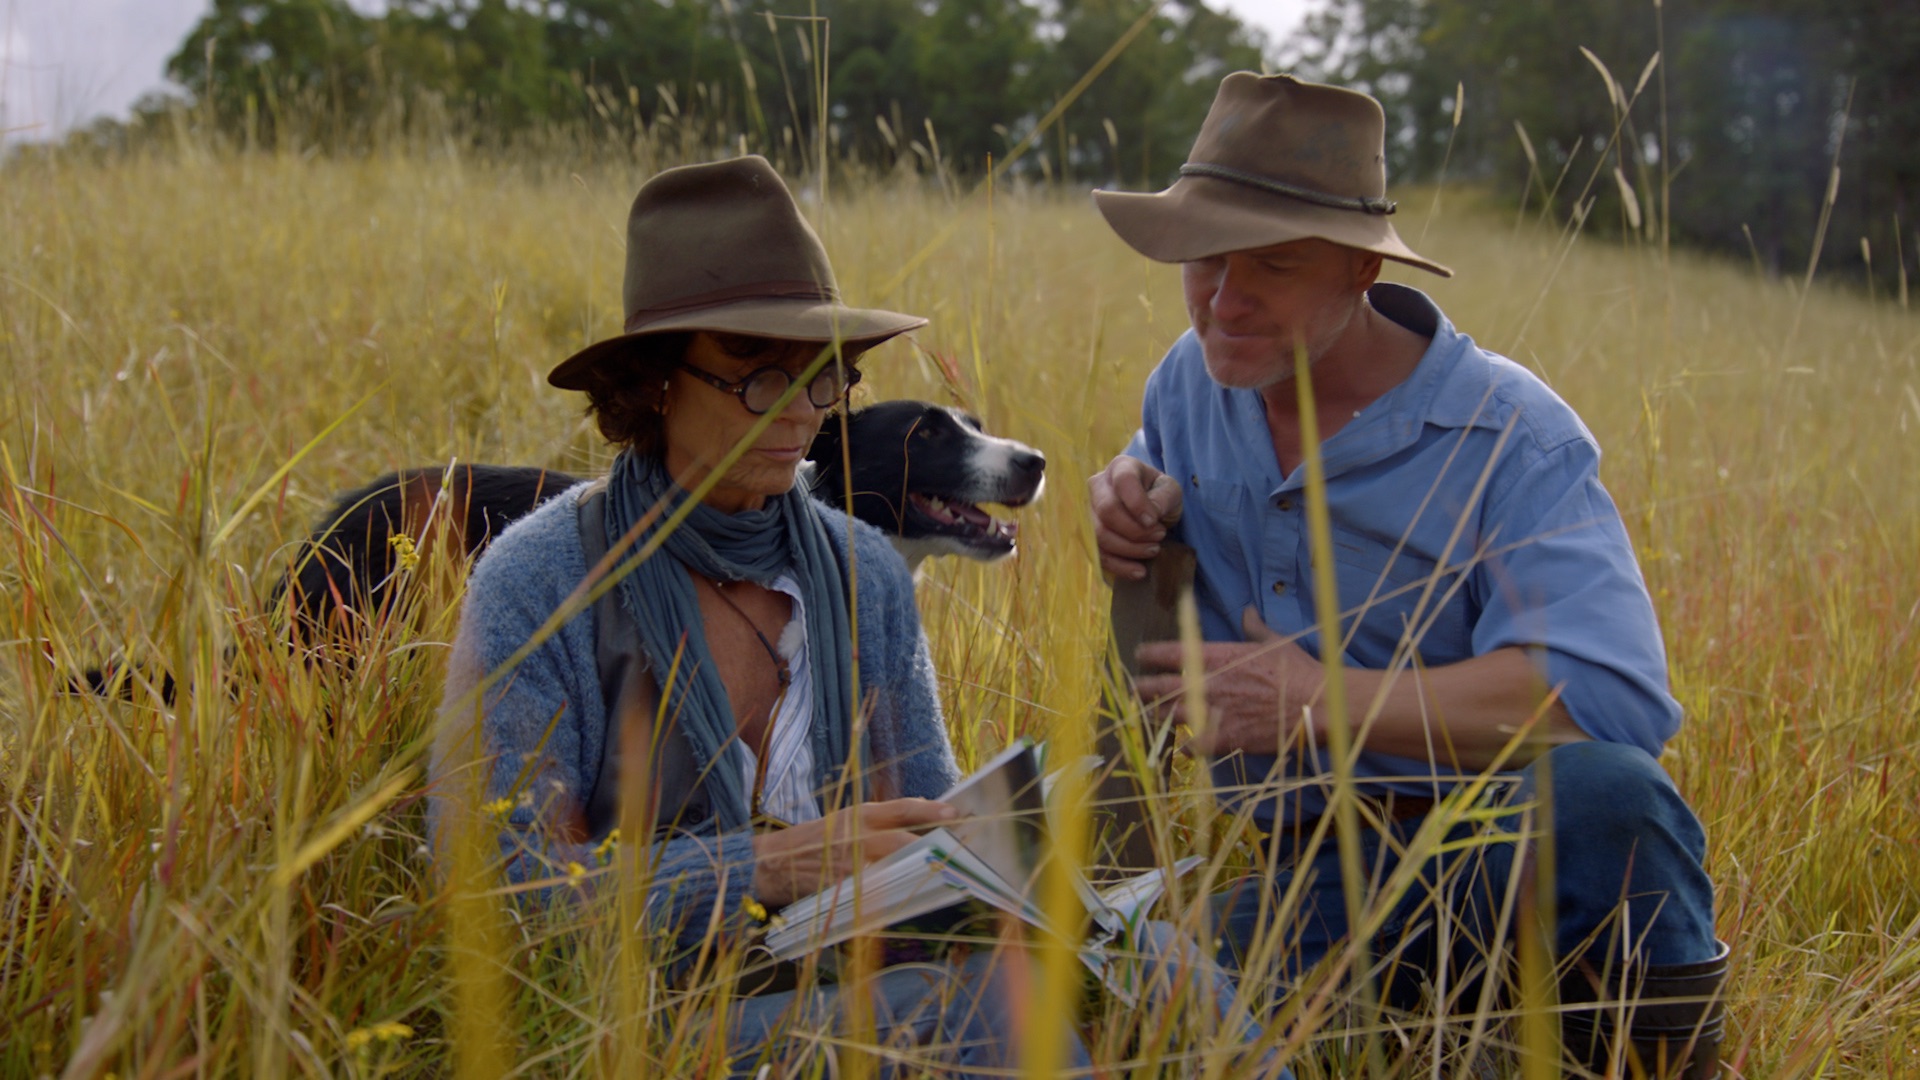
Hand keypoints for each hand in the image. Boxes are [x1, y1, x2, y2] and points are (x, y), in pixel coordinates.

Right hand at [751, 797, 957, 906]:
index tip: (955, 812)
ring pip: (893, 869)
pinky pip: (875, 895)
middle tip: (959, 852)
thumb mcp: (848, 818)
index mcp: (861, 815)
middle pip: (902, 841)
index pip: (901, 808)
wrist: (774, 863)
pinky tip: (913, 901)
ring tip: (946, 878)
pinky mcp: (843, 889)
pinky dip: (894, 898)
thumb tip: (923, 809)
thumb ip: (884, 818)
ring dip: (919, 874)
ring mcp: (850, 864)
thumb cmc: (817, 839)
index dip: (930, 809)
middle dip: (932, 847)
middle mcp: (857, 836)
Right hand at [1088, 455, 1183, 579]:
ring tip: (1153, 550)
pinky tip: (1139, 571)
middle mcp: (1098, 485)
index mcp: (1121, 468)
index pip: (1124, 481)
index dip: (1138, 503)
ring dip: (1130, 549)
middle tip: (1160, 536)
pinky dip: (1119, 566)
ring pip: (1100, 535)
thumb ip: (1164, 498)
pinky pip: (1098, 554)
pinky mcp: (1088, 535)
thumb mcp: (1171, 491)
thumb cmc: (1159, 496)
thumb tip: (1149, 517)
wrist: (1147, 509)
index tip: (1154, 521)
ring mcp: (1088, 510)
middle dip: (1136, 530)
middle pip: (1107, 511)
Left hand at [1133, 607, 1322, 755]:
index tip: (1140, 655)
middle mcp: (1209, 684)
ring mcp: (1214, 712)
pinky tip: (1181, 748)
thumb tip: (1247, 611)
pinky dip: (1185, 748)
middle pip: (1161, 686)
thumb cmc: (1298, 670)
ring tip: (1145, 714)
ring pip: (1171, 716)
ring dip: (1155, 715)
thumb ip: (1254, 628)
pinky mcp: (1225, 739)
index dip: (1150, 654)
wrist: (1316, 705)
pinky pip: (1193, 746)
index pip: (1170, 653)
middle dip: (1143, 687)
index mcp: (1218, 656)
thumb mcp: (1274, 642)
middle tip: (1134, 689)